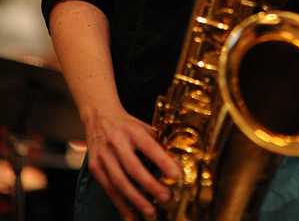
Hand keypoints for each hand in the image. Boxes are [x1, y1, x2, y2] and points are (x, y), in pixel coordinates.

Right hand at [84, 106, 180, 220]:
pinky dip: (120, 204)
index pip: (149, 147)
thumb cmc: (126, 125)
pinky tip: (130, 216)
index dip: (162, 161)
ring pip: (119, 182)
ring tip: (150, 212)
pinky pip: (109, 189)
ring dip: (135, 200)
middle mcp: (116, 142)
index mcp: (132, 130)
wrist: (98, 116)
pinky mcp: (94, 167)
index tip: (175, 175)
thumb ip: (159, 143)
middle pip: (133, 168)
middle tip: (165, 197)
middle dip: (150, 186)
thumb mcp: (144, 127)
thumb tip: (176, 163)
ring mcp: (103, 156)